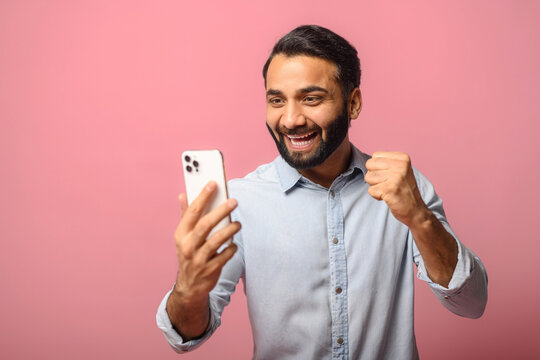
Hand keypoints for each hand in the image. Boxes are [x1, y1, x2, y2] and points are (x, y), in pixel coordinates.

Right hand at [173, 181, 240, 302]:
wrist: (189, 286)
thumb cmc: (189, 254)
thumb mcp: (183, 236)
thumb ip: (185, 215)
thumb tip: (182, 195)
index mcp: (181, 234)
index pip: (192, 211)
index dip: (203, 196)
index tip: (213, 183)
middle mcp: (188, 245)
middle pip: (205, 224)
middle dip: (220, 211)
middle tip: (233, 201)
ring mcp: (198, 259)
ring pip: (215, 240)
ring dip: (229, 230)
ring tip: (238, 224)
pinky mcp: (209, 270)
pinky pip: (223, 256)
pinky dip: (230, 249)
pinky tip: (234, 244)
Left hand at [365, 152, 428, 227]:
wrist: (415, 210)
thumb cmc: (403, 190)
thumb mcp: (399, 170)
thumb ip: (385, 162)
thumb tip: (368, 162)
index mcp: (403, 157)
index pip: (375, 156)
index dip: (378, 168)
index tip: (390, 176)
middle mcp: (401, 165)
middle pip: (369, 165)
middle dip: (374, 176)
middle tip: (387, 184)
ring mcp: (396, 177)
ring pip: (368, 177)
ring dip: (375, 187)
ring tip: (388, 190)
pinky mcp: (390, 189)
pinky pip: (371, 190)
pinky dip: (376, 196)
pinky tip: (388, 197)